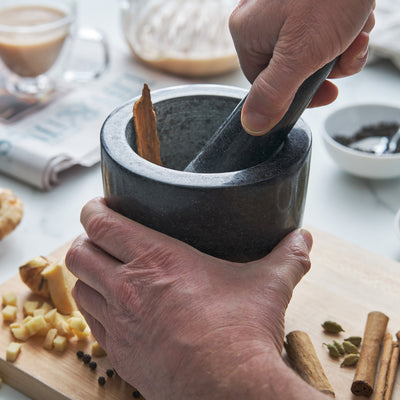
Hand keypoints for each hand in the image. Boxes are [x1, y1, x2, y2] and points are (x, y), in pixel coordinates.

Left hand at [66, 198, 324, 398]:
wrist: (228, 389)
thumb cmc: (241, 333)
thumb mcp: (268, 285)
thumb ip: (287, 257)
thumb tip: (304, 239)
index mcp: (157, 260)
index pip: (102, 223)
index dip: (93, 209)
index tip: (99, 206)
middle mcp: (128, 287)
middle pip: (79, 253)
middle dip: (86, 240)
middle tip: (102, 238)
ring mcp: (119, 323)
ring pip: (79, 288)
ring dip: (88, 276)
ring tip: (105, 271)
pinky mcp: (119, 353)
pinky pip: (91, 323)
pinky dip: (96, 310)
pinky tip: (115, 309)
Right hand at [229, 0, 375, 134]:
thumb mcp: (300, 54)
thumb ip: (274, 93)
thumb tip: (252, 125)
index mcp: (248, 35)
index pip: (266, 85)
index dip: (299, 93)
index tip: (326, 92)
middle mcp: (262, 22)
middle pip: (292, 69)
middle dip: (327, 68)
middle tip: (345, 54)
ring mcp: (286, 11)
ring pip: (313, 53)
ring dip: (342, 50)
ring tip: (355, 31)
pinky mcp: (309, 5)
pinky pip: (324, 32)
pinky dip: (346, 32)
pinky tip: (357, 20)